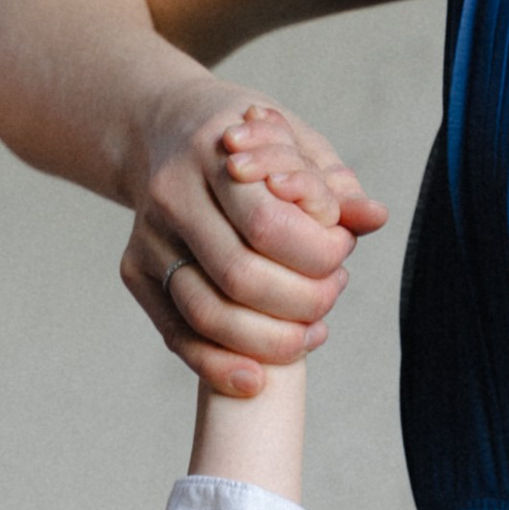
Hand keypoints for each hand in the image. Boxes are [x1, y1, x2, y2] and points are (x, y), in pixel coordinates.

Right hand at [122, 91, 385, 394]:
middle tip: (330, 298)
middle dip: (297, 303)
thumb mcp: (295, 143)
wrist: (168, 131)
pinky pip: (176, 336)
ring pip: (206, 315)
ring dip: (265, 342)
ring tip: (308, 335)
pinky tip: (257, 379)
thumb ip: (333, 185)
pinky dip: (218, 366)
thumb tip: (374, 219)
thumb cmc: (248, 143)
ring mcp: (148, 237)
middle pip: (239, 277)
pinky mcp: (135, 271)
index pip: (268, 225)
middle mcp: (171, 195)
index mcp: (212, 151)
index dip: (314, 255)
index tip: (342, 257)